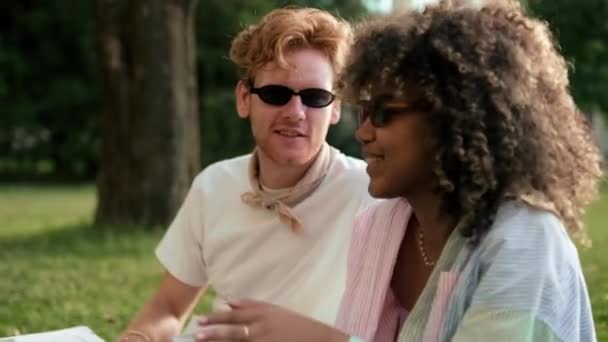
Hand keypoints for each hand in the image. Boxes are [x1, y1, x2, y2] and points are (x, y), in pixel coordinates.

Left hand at [194, 298, 347, 341]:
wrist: (320, 339)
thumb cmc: (296, 325)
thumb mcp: (275, 310)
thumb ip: (251, 305)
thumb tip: (228, 301)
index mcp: (264, 315)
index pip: (235, 317)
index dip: (217, 319)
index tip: (201, 320)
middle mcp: (263, 328)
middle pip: (234, 331)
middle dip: (214, 333)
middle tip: (196, 334)